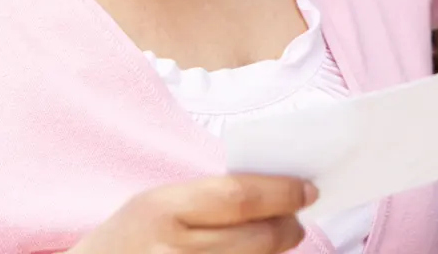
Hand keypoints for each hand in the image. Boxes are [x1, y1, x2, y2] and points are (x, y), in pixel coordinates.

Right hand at [68, 174, 316, 252]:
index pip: (240, 197)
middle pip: (257, 239)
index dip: (282, 193)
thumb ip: (208, 198)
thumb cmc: (130, 239)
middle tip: (297, 219)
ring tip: (276, 239)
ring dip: (274, 253)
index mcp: (163, 210)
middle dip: (287, 227)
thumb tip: (274, 190)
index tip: (308, 190)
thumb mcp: (158, 205)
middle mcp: (173, 250)